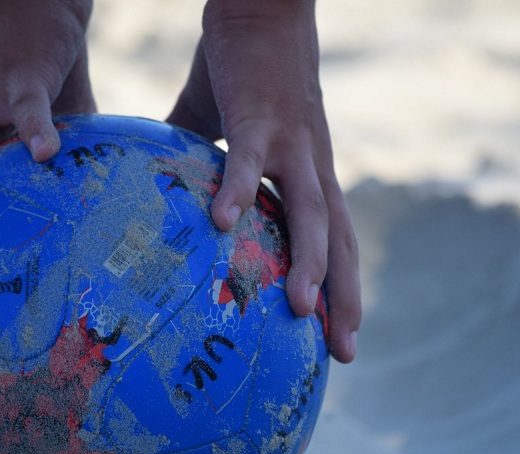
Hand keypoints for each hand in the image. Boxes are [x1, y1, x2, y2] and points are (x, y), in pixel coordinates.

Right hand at [167, 0, 360, 362]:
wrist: (263, 5)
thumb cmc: (246, 67)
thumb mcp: (230, 127)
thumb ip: (210, 164)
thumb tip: (173, 193)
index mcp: (309, 171)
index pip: (333, 239)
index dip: (343, 287)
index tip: (339, 335)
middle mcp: (312, 164)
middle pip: (337, 240)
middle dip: (345, 297)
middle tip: (343, 352)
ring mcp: (290, 141)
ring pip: (308, 209)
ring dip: (309, 260)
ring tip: (300, 310)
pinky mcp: (259, 116)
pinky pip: (248, 158)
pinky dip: (239, 190)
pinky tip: (222, 224)